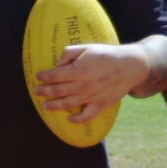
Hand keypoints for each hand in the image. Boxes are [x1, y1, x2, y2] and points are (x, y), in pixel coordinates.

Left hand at [34, 44, 148, 122]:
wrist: (130, 66)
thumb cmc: (107, 54)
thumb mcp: (86, 47)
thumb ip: (69, 53)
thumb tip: (58, 64)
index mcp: (77, 71)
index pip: (54, 76)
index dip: (44, 76)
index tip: (38, 76)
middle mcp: (82, 86)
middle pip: (57, 91)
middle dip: (44, 91)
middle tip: (36, 91)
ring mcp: (91, 97)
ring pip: (67, 104)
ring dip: (53, 105)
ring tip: (44, 105)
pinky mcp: (100, 105)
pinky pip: (86, 116)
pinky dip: (77, 120)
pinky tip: (69, 119)